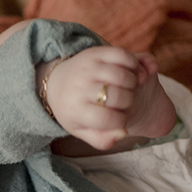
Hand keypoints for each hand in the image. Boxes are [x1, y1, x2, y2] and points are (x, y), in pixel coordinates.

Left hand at [42, 47, 160, 150]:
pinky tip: (130, 73)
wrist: (57, 83)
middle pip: (119, 96)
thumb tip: (123, 132)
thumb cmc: (76, 111)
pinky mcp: (95, 52)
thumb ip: (102, 139)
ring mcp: (87, 67)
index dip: (122, 121)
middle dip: (129, 102)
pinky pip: (123, 56)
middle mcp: (80, 87)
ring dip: (134, 84)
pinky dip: (133, 64)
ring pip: (123, 76)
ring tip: (129, 88)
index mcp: (76, 110)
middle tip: (125, 103)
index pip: (109, 119)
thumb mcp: (83, 130)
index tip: (120, 119)